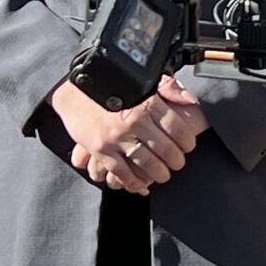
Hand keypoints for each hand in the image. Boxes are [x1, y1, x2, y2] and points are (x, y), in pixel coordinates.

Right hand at [52, 74, 207, 194]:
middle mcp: (134, 121)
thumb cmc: (112, 84)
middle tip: (178, 164)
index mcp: (147, 103)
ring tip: (164, 175)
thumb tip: (190, 101)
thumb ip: (169, 88)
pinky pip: (122, 172)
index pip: (176, 127)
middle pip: (165, 148)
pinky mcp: (101, 149)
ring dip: (159, 173)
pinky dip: (134, 182)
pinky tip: (141, 185)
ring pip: (146, 163)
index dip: (187, 140)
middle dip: (176, 160)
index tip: (189, 146)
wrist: (75, 90)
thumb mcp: (144, 80)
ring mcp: (117, 137)